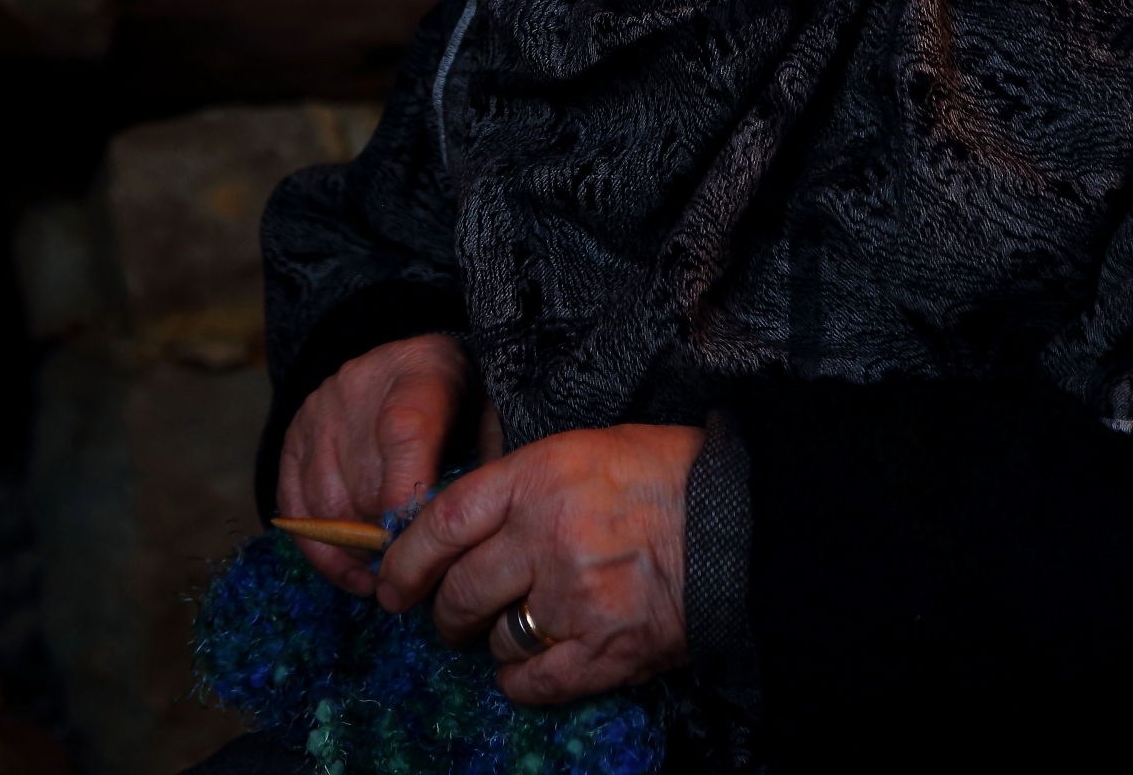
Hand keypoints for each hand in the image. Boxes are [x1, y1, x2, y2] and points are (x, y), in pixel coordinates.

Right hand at [277, 333, 469, 595]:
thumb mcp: (489, 418)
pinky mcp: (292, 437)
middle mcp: (356, 389)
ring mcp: (318, 414)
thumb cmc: (460, 398)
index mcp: (419, 374)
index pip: (405, 435)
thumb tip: (467, 529)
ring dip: (355, 550)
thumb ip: (483, 466)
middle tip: (414, 576)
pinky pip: (294, 504)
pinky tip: (349, 571)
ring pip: (327, 501)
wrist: (411, 359)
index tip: (422, 544)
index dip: (410, 496)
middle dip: (389, 539)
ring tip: (384, 579)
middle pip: (364, 482)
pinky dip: (319, 548)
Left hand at [376, 423, 701, 704]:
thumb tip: (461, 528)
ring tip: (505, 633)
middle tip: (444, 617)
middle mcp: (546, 536)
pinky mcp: (605, 648)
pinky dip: (520, 682)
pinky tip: (527, 671)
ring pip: (495, 637)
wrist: (742, 520)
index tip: (390, 581)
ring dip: (489, 642)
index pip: (443, 522)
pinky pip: (534, 681)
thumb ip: (519, 487)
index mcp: (536, 476)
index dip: (405, 558)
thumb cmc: (664, 476)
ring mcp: (575, 596)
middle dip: (442, 613)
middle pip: (460, 590)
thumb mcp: (580, 451)